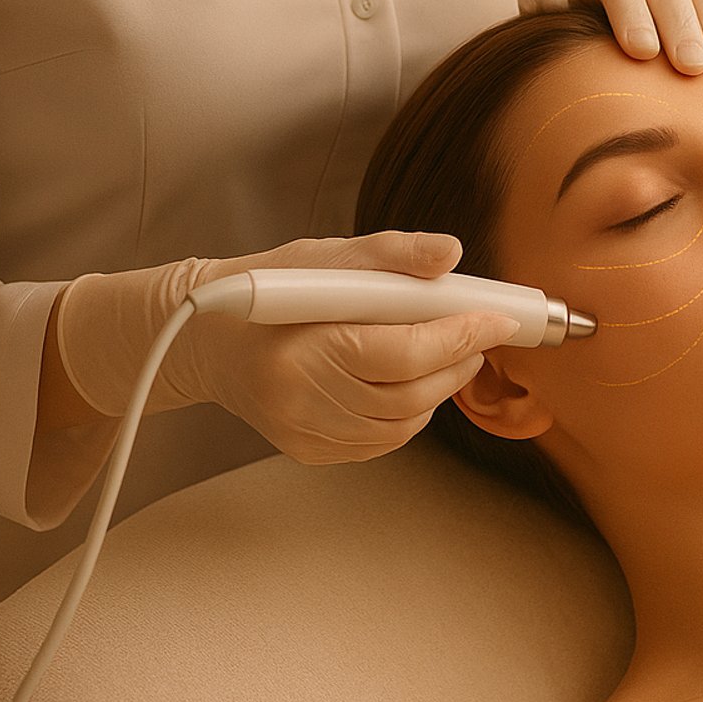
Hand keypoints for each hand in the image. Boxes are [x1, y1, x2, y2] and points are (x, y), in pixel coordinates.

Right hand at [53, 232, 520, 464]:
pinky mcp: (307, 450)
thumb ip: (389, 254)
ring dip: (441, 390)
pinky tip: (417, 386)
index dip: (459, 337)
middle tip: (483, 334)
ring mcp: (303, 432)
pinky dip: (411, 415)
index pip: (403, 353)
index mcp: (303, 348)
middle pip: (409, 393)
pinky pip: (380, 441)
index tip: (497, 319)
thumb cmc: (269, 287)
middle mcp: (300, 400)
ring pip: (402, 423)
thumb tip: (451, 252)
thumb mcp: (323, 256)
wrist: (204, 338)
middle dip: (459, 362)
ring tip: (455, 355)